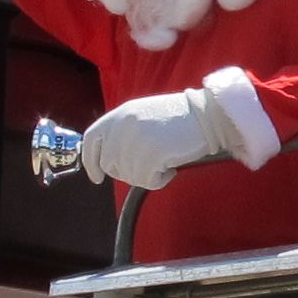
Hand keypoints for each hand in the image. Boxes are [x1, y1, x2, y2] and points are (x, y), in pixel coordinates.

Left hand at [77, 89, 224, 190]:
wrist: (206, 115)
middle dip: (126, 172)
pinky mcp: (151, 155)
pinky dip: (159, 180)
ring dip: (146, 176)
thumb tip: (109, 159)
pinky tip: (171, 167)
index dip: (90, 162)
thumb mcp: (142, 115)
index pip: (90, 140)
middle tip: (148, 165)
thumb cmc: (179, 118)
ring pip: (128, 176)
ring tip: (164, 162)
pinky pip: (146, 182)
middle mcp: (122, 127)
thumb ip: (122, 132)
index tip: (96, 177)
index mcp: (119, 115)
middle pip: (110, 164)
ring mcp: (135, 141)